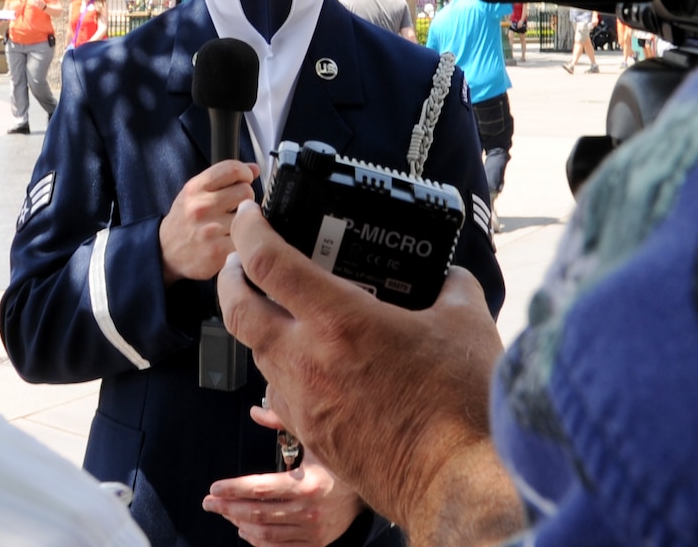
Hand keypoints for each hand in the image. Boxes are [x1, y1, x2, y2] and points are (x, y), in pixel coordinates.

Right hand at [160, 160, 258, 283]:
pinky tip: (230, 240)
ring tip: (231, 225)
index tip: (245, 180)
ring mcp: (210, 231)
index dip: (245, 173)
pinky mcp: (218, 252)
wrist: (165, 252)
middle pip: (246, 191)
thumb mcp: (195, 191)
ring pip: (249, 217)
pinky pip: (246, 239)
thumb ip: (223, 177)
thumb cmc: (185, 219)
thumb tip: (255, 168)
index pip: (232, 169)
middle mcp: (201, 207)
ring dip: (245, 221)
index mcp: (195, 189)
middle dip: (245, 198)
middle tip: (236, 206)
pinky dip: (243, 240)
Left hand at [203, 406, 362, 545]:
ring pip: (265, 532)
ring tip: (226, 512)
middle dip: (228, 507)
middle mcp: (309, 510)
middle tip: (210, 502)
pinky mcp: (316, 542)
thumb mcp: (315, 438)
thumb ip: (284, 422)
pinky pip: (278, 546)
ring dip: (240, 523)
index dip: (234, 489)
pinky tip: (246, 529)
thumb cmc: (339, 463)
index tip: (215, 488)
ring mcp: (312, 530)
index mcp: (308, 483)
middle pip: (258, 512)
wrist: (371, 489)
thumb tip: (256, 412)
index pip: (261, 488)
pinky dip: (258, 540)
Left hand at [218, 201, 523, 545]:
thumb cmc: (461, 404)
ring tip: (280, 310)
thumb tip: (449, 276)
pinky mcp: (312, 437)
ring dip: (257, 326)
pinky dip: (281, 370)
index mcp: (340, 321)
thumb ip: (452, 287)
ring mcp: (304, 403)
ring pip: (255, 355)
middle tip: (243, 261)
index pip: (269, 263)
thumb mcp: (467, 323)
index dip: (249, 230)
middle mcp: (308, 360)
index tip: (250, 217)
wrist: (455, 481)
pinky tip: (309, 364)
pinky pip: (279, 394)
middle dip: (230, 278)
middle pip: (237, 311)